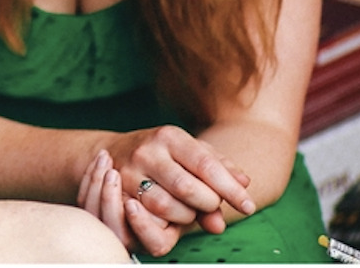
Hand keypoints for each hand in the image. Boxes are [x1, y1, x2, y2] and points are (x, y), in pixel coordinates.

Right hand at [93, 126, 254, 254]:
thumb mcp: (190, 151)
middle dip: (208, 203)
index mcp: (168, 136)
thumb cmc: (162, 154)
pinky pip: (147, 219)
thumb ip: (220, 167)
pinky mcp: (117, 194)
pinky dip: (164, 222)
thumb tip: (245, 186)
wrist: (111, 152)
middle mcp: (146, 152)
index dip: (230, 189)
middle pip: (187, 189)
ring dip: (186, 216)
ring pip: (166, 207)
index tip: (248, 206)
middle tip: (212, 205)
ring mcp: (127, 173)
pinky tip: (171, 216)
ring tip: (189, 208)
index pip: (205, 165)